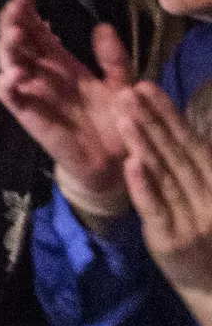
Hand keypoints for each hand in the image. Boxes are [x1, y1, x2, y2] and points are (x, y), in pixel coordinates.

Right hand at [0, 0, 134, 218]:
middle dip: (12, 22)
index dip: (27, 9)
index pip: (37, 29)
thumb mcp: (123, 83)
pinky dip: (7, 86)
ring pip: (9, 64)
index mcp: (62, 61)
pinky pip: (12, 98)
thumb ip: (113, 58)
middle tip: (16, 8)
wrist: (119, 160)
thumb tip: (101, 25)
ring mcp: (33, 93)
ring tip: (16, 35)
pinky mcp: (30, 115)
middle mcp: (42, 73)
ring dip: (8, 48)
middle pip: (17, 41)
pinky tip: (12, 76)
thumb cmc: (118, 121)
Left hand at [119, 83, 211, 309]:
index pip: (190, 142)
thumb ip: (197, 166)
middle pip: (175, 152)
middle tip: (127, 90)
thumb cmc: (210, 235)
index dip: (169, 114)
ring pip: (163, 174)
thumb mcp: (208, 195)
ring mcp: (191, 218)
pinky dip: (143, 185)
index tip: (146, 85)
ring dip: (143, 143)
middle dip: (151, 119)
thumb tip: (182, 129)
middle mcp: (208, 196)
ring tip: (123, 115)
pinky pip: (155, 208)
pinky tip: (131, 162)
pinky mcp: (170, 239)